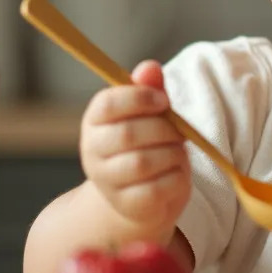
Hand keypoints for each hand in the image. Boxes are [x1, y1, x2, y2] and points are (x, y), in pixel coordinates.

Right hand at [80, 61, 189, 236]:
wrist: (140, 196)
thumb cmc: (147, 144)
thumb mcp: (148, 114)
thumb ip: (149, 90)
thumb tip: (149, 67)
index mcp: (94, 123)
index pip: (106, 104)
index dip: (139, 98)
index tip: (164, 100)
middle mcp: (93, 153)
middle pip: (127, 134)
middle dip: (162, 129)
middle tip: (178, 131)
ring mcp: (107, 183)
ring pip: (143, 163)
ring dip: (171, 153)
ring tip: (177, 151)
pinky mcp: (128, 206)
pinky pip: (157, 189)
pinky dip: (177, 177)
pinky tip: (177, 172)